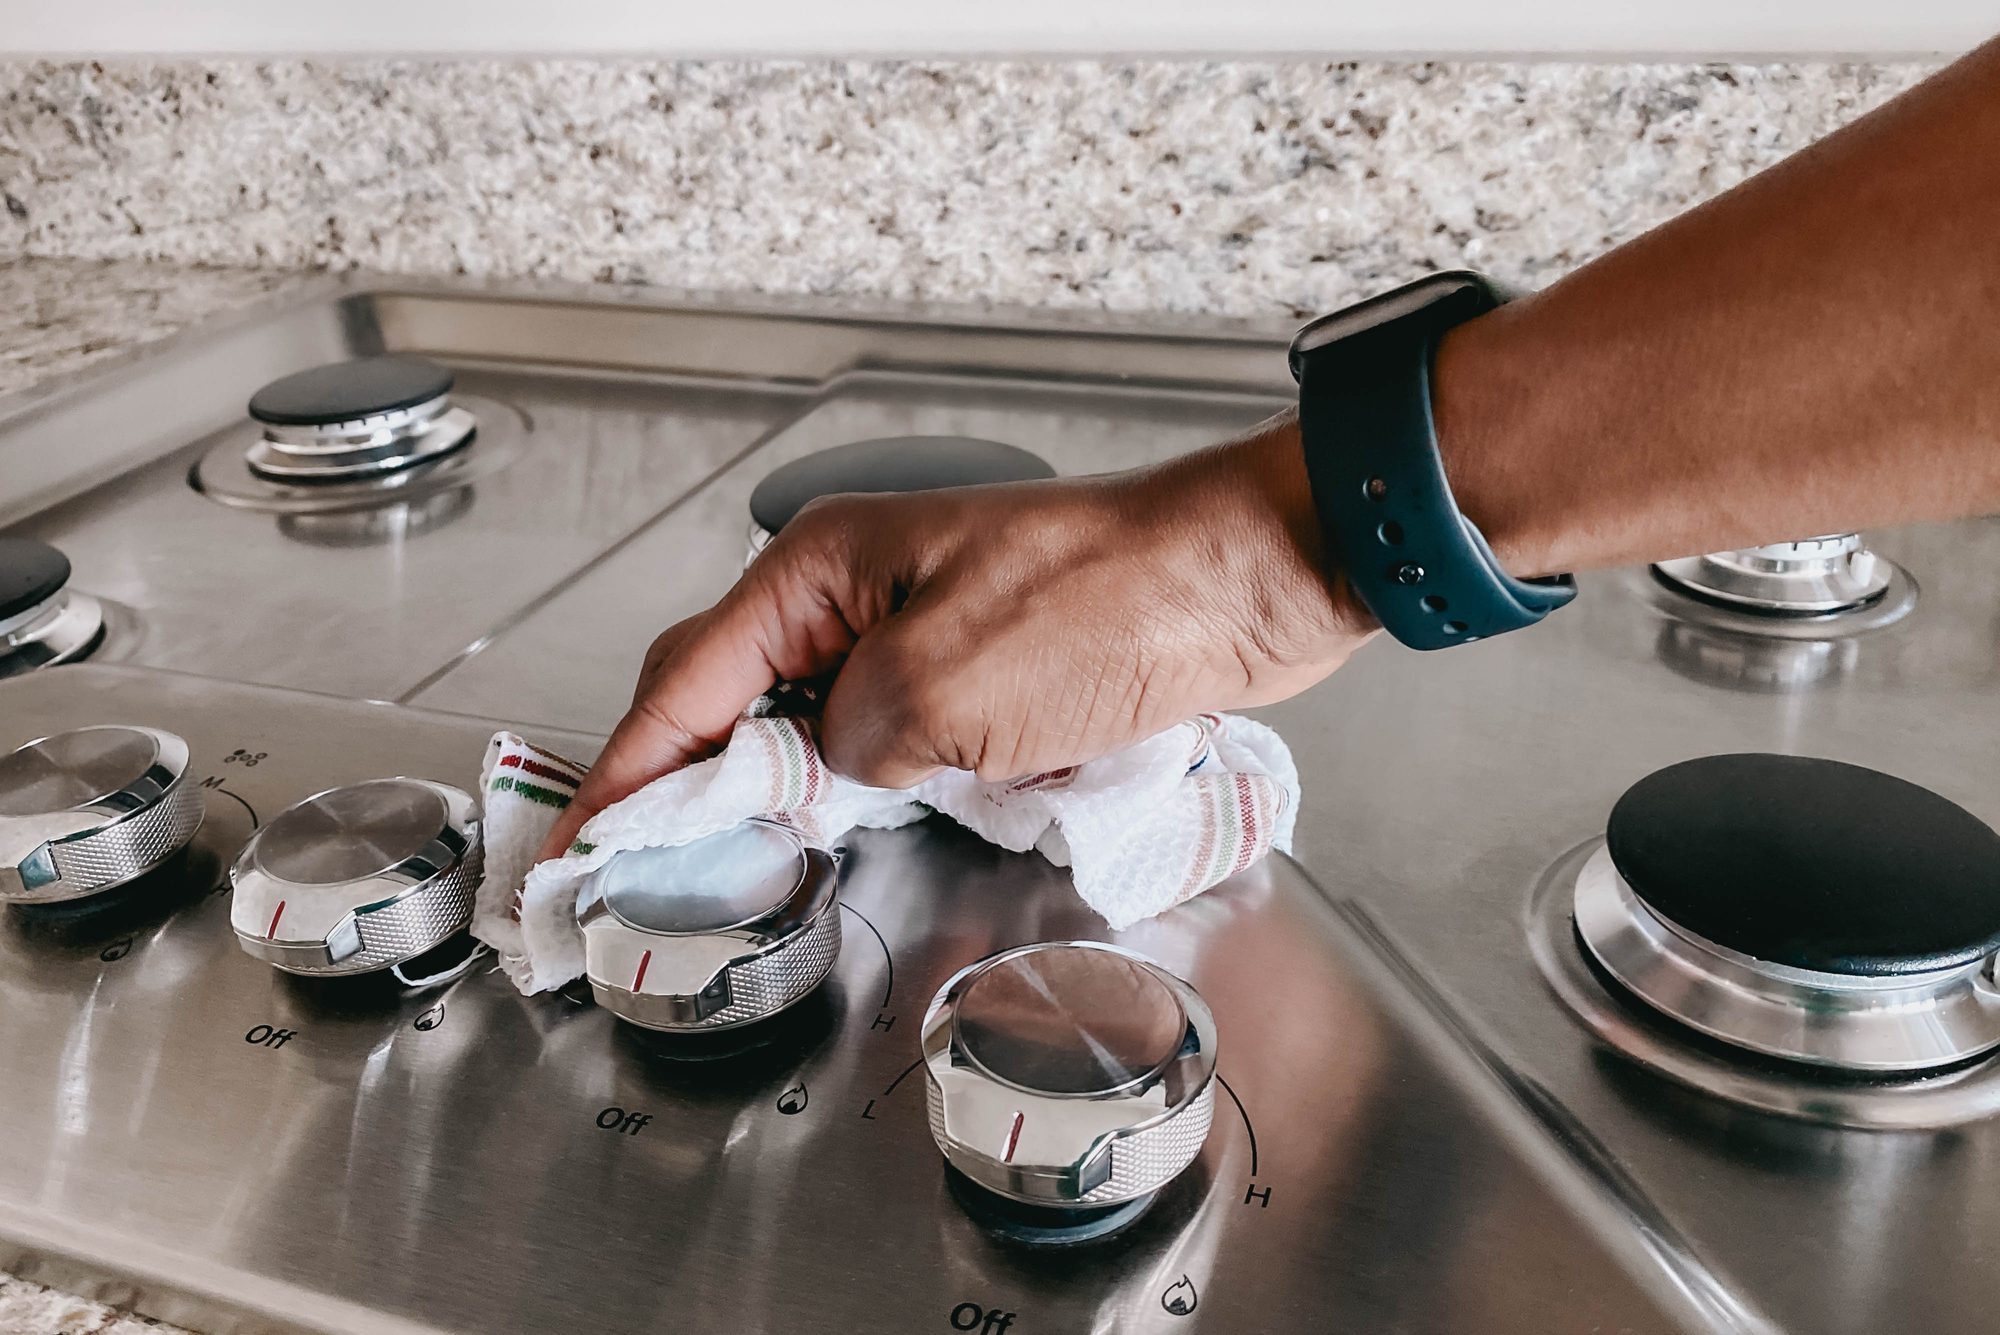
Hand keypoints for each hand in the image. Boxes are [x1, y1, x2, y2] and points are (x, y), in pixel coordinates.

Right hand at [533, 411, 1373, 861]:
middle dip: (680, 777)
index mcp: (824, 568)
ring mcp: (916, 624)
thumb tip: (825, 771)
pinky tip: (839, 827)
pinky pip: (881, 731)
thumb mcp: (943, 687)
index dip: (626, 772)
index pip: (688, 682)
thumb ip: (847, 741)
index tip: (576, 844)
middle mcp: (856, 589)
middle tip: (634, 865)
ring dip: (766, 784)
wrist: (1244, 582)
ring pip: (806, 716)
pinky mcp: (975, 667)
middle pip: (731, 692)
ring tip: (718, 862)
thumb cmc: (1105, 607)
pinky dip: (849, 782)